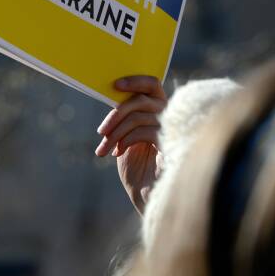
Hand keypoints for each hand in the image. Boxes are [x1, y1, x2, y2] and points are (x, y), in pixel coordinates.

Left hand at [95, 76, 166, 214]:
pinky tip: (117, 153)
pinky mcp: (173, 145)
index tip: (114, 85)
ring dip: (116, 132)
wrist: (144, 195)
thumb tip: (112, 95)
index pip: (152, 84)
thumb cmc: (134, 165)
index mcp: (158, 110)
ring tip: (104, 148)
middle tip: (101, 131)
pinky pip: (146, 131)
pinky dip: (126, 140)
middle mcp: (170, 116)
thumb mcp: (124, 136)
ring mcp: (173, 130)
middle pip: (142, 99)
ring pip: (139, 116)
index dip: (135, 80)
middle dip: (117, 113)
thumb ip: (124, 116)